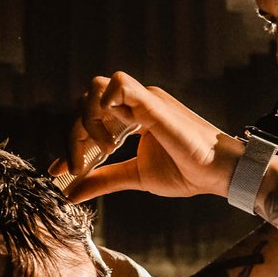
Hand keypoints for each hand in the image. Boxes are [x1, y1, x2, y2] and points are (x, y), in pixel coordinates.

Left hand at [53, 72, 240, 202]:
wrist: (217, 173)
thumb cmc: (185, 171)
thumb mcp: (134, 176)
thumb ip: (103, 180)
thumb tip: (71, 193)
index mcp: (132, 117)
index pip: (90, 118)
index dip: (71, 143)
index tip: (60, 171)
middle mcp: (135, 104)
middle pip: (86, 104)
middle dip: (73, 137)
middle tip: (76, 168)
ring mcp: (143, 100)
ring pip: (95, 89)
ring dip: (88, 121)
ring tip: (103, 152)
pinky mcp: (152, 102)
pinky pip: (118, 84)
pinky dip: (104, 102)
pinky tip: (110, 138)